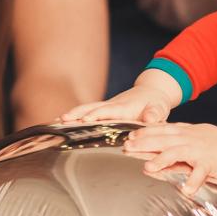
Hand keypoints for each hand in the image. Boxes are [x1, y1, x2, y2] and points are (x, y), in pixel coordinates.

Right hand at [61, 70, 180, 123]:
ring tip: (56, 121)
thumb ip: (155, 114)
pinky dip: (74, 116)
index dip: (97, 115)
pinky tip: (60, 123)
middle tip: (62, 120)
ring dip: (73, 114)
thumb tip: (150, 118)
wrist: (152, 93)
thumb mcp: (160, 109)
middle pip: (92, 108)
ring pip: (86, 108)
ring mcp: (106, 106)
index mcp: (125, 107)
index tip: (85, 120)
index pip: (109, 111)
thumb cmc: (156, 104)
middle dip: (78, 114)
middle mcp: (113, 105)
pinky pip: (86, 111)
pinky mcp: (103, 109)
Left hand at [124, 123, 216, 194]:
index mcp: (184, 132)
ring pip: (178, 153)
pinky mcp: (211, 163)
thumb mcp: (193, 135)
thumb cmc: (214, 144)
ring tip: (148, 167)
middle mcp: (190, 139)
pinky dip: (194, 181)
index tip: (129, 136)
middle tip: (128, 147)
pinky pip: (201, 173)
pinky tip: (186, 190)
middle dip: (145, 143)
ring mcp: (200, 151)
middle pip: (164, 140)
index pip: (161, 130)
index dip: (144, 132)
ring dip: (162, 159)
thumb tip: (153, 136)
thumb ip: (175, 136)